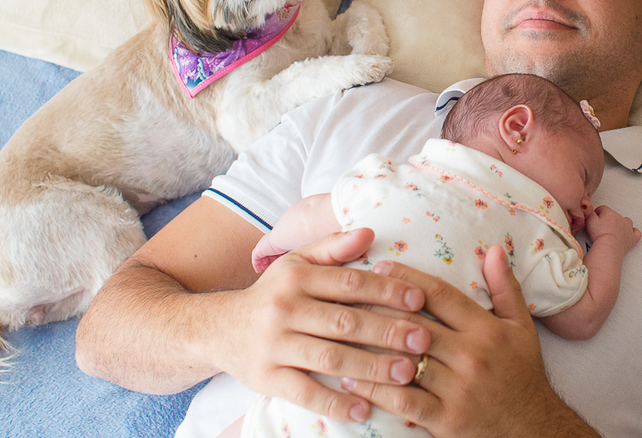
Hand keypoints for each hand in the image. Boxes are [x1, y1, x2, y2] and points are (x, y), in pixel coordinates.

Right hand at [219, 228, 432, 423]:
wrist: (217, 329)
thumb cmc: (272, 294)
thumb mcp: (296, 263)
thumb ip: (333, 248)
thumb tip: (370, 231)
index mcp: (297, 277)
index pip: (350, 283)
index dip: (387, 290)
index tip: (419, 300)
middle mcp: (284, 309)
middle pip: (345, 322)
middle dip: (388, 331)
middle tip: (424, 340)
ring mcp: (274, 345)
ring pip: (330, 358)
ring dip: (371, 368)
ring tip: (407, 373)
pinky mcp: (266, 378)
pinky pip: (304, 393)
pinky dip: (334, 403)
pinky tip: (363, 410)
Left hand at [340, 245, 598, 437]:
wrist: (535, 429)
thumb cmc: (524, 374)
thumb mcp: (522, 327)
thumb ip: (505, 287)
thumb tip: (494, 249)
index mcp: (486, 329)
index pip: (440, 294)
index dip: (408, 278)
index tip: (380, 267)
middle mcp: (471, 355)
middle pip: (415, 324)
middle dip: (379, 308)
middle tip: (348, 296)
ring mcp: (458, 389)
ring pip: (404, 361)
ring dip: (369, 348)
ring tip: (340, 336)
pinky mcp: (447, 419)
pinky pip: (404, 400)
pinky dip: (375, 390)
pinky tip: (352, 380)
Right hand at [584, 205, 640, 255]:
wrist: (608, 247)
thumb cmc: (599, 235)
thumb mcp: (589, 220)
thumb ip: (590, 212)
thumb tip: (591, 210)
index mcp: (610, 213)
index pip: (603, 208)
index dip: (597, 213)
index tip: (594, 219)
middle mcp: (620, 218)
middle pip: (614, 215)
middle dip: (608, 219)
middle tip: (601, 228)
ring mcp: (628, 228)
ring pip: (626, 221)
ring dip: (621, 224)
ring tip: (614, 230)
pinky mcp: (632, 238)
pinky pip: (636, 232)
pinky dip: (633, 232)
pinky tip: (628, 234)